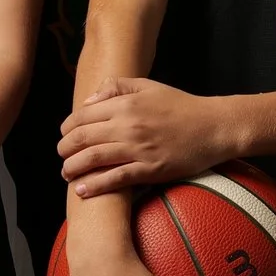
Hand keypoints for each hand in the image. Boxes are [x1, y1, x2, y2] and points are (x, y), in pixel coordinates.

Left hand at [58, 78, 235, 197]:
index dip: (67, 128)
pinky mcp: (150, 169)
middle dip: (65, 149)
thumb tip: (88, 101)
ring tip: (66, 173)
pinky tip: (82, 190)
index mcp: (126, 103)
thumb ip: (116, 87)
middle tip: (61, 156)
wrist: (214, 127)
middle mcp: (128, 125)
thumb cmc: (181, 106)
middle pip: (83, 138)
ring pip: (94, 159)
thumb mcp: (148, 85)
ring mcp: (138, 149)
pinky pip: (116, 179)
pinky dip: (95, 186)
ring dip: (73, 168)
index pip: (83, 116)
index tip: (64, 136)